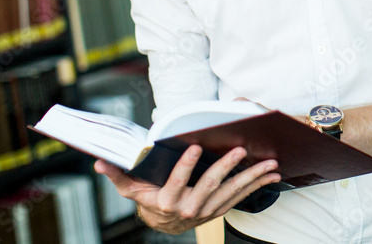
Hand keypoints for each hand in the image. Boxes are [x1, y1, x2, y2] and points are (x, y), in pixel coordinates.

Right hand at [94, 145, 279, 234]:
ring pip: (231, 192)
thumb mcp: (131, 189)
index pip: (177, 181)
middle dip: (227, 167)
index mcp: (167, 200)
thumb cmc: (149, 200)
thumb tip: (99, 162)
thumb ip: (118, 175)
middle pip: (210, 185)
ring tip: (268, 163)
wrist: (164, 224)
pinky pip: (241, 197)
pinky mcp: (220, 209)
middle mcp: (189, 207)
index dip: (186, 165)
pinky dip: (258, 185)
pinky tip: (272, 174)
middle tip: (240, 150)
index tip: (196, 146)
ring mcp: (208, 210)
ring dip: (252, 177)